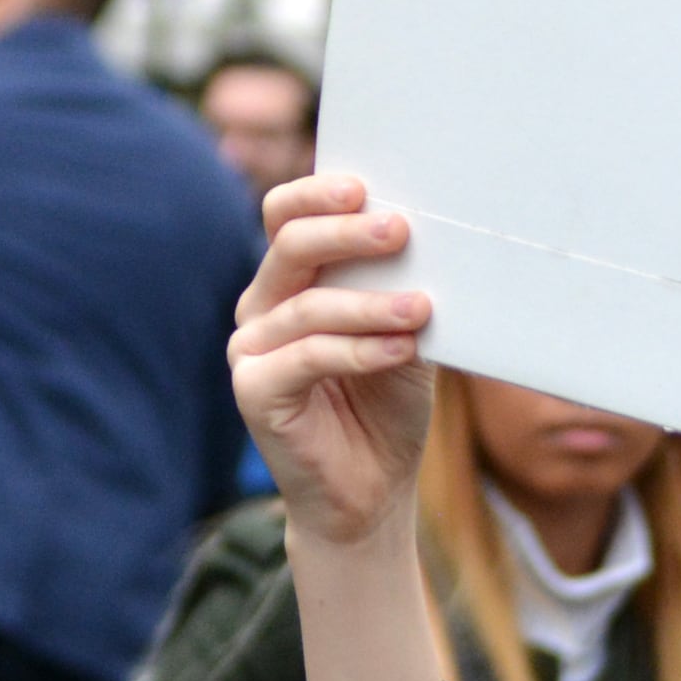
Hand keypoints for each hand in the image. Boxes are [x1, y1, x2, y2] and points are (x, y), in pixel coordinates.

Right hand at [231, 176, 435, 552]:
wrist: (371, 492)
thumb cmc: (386, 406)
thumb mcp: (402, 332)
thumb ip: (399, 286)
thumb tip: (430, 236)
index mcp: (290, 282)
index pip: (284, 217)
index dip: (316, 194)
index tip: (364, 187)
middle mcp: (262, 308)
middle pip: (290, 246)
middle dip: (345, 233)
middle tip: (399, 229)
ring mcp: (251, 350)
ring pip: (307, 305)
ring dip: (370, 303)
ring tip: (420, 307)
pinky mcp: (255, 392)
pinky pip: (307, 356)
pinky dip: (359, 349)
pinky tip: (401, 349)